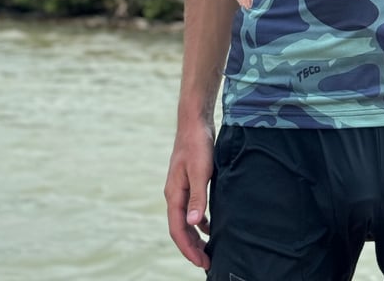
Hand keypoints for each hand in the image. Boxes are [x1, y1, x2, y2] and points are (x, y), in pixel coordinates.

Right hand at [164, 117, 213, 268]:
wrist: (195, 121)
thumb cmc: (198, 143)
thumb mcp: (201, 171)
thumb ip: (197, 196)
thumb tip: (193, 223)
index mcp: (174, 193)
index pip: (177, 229)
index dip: (188, 249)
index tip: (202, 263)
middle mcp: (174, 193)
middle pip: (180, 228)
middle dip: (192, 247)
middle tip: (207, 263)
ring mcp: (180, 187)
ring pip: (185, 219)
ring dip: (195, 236)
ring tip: (209, 249)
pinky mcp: (189, 181)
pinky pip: (191, 208)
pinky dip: (199, 220)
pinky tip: (210, 225)